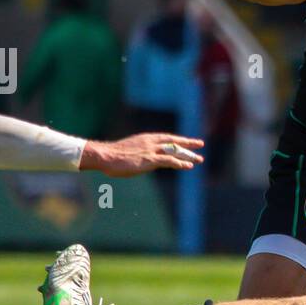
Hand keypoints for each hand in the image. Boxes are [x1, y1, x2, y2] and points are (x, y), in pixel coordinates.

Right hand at [80, 134, 204, 176]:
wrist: (105, 156)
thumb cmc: (113, 155)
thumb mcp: (129, 150)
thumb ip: (140, 152)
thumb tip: (143, 158)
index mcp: (146, 138)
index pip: (167, 138)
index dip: (178, 139)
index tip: (188, 141)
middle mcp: (151, 142)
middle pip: (174, 142)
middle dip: (188, 144)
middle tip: (200, 144)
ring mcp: (151, 151)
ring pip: (174, 151)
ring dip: (188, 155)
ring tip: (199, 159)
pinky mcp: (149, 160)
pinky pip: (168, 161)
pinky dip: (179, 163)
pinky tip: (188, 166)